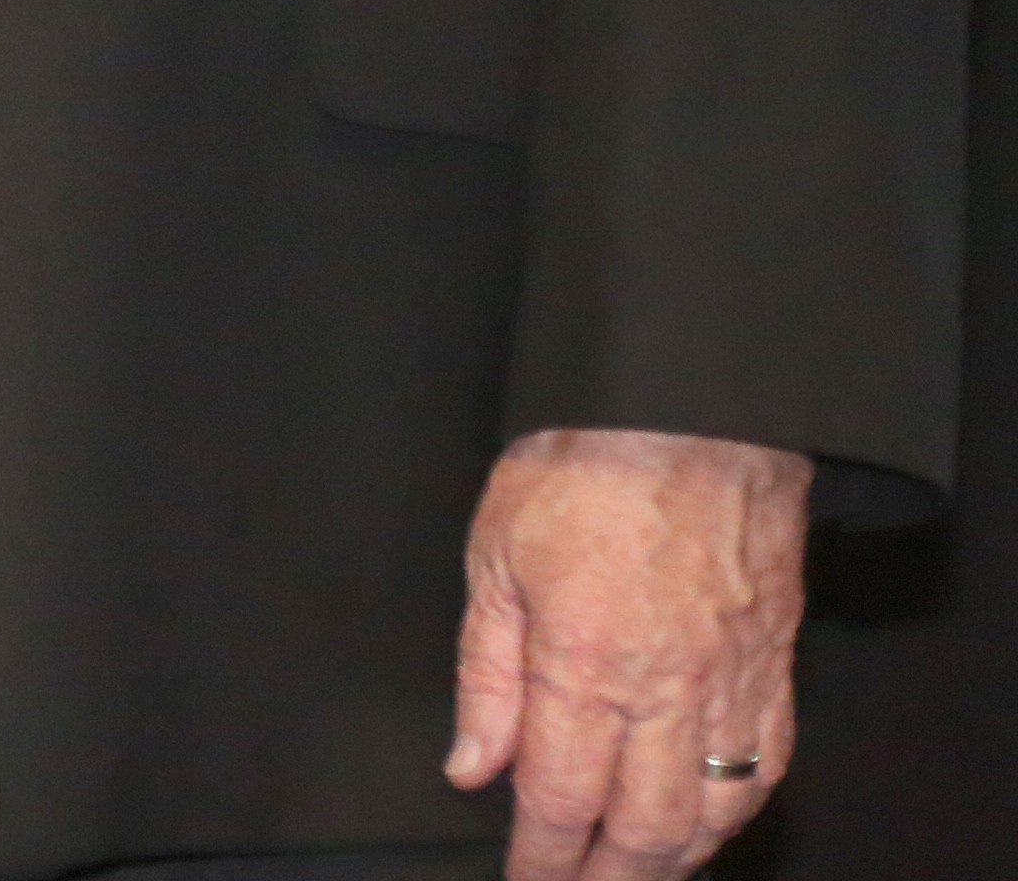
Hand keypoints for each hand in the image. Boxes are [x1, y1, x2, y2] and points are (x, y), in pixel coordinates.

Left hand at [447, 425, 809, 880]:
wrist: (689, 411)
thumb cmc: (581, 464)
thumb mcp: (492, 557)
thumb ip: (483, 675)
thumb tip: (471, 766)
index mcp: (580, 663)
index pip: (559, 798)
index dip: (541, 856)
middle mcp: (662, 688)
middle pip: (642, 828)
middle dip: (607, 878)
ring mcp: (729, 681)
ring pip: (710, 812)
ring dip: (672, 857)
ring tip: (635, 872)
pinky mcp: (773, 663)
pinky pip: (765, 765)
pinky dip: (735, 810)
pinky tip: (707, 821)